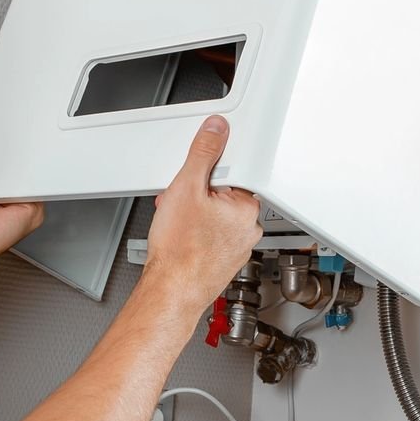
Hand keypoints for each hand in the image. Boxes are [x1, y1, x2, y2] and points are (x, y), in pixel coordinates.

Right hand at [143, 116, 262, 299]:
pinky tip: (182, 238)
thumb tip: (216, 130)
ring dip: (195, 213)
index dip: (205, 173)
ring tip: (177, 224)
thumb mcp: (186, 187)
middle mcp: (249, 228)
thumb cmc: (180, 250)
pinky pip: (212, 234)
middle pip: (223, 193)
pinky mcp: (225, 260)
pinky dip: (196, 232)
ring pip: (216, 215)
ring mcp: (238, 246)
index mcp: (247, 207)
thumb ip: (203, 153)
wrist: (170, 290)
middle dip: (197, 194)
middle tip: (179, 205)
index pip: (233, 172)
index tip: (192, 181)